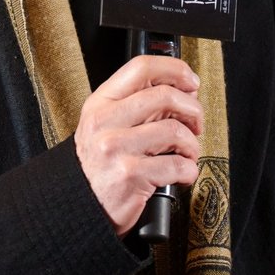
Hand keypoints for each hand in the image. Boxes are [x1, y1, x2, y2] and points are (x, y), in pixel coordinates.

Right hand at [74, 55, 201, 236]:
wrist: (79, 206)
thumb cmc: (100, 165)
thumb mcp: (107, 125)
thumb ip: (140, 105)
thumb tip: (186, 90)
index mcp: (101, 103)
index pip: (141, 68)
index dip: (174, 69)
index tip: (190, 82)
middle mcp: (105, 122)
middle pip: (164, 96)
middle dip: (192, 109)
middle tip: (195, 123)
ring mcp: (116, 148)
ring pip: (175, 131)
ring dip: (192, 145)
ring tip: (187, 153)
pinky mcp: (130, 175)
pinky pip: (177, 165)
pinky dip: (189, 170)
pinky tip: (182, 173)